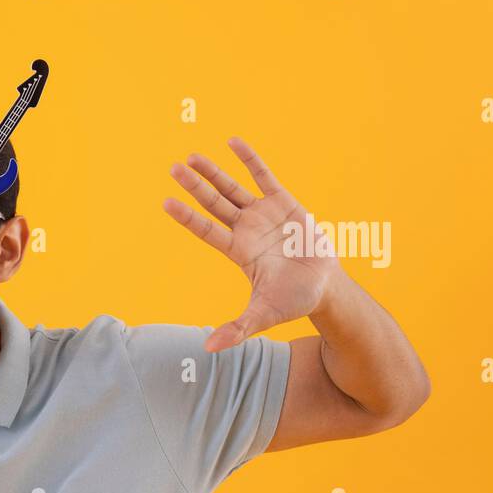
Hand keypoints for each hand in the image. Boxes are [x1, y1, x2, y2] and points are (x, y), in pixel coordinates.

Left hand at [162, 137, 341, 351]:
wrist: (326, 288)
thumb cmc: (293, 302)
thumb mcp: (263, 316)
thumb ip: (237, 329)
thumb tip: (208, 350)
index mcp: (238, 252)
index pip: (206, 230)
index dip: (187, 217)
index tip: (166, 202)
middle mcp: (246, 231)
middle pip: (214, 204)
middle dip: (195, 186)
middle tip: (173, 169)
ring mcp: (264, 215)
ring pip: (233, 189)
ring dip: (214, 172)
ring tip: (191, 156)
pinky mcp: (285, 203)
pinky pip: (265, 176)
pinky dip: (250, 160)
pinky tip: (233, 142)